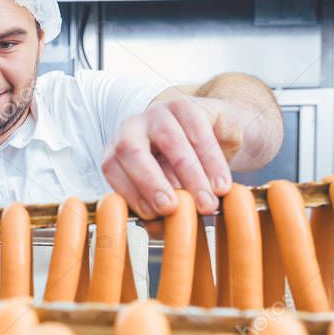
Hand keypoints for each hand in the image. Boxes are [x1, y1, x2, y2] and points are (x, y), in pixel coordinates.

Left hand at [101, 96, 240, 219]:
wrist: (215, 137)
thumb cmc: (182, 172)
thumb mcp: (168, 191)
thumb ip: (159, 209)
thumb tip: (159, 229)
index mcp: (117, 151)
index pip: (112, 168)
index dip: (129, 192)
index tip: (153, 215)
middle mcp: (131, 128)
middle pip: (131, 150)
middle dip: (151, 182)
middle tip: (173, 207)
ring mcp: (157, 113)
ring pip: (169, 141)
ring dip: (190, 176)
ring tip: (208, 203)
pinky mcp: (186, 105)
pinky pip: (198, 133)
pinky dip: (212, 163)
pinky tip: (221, 185)